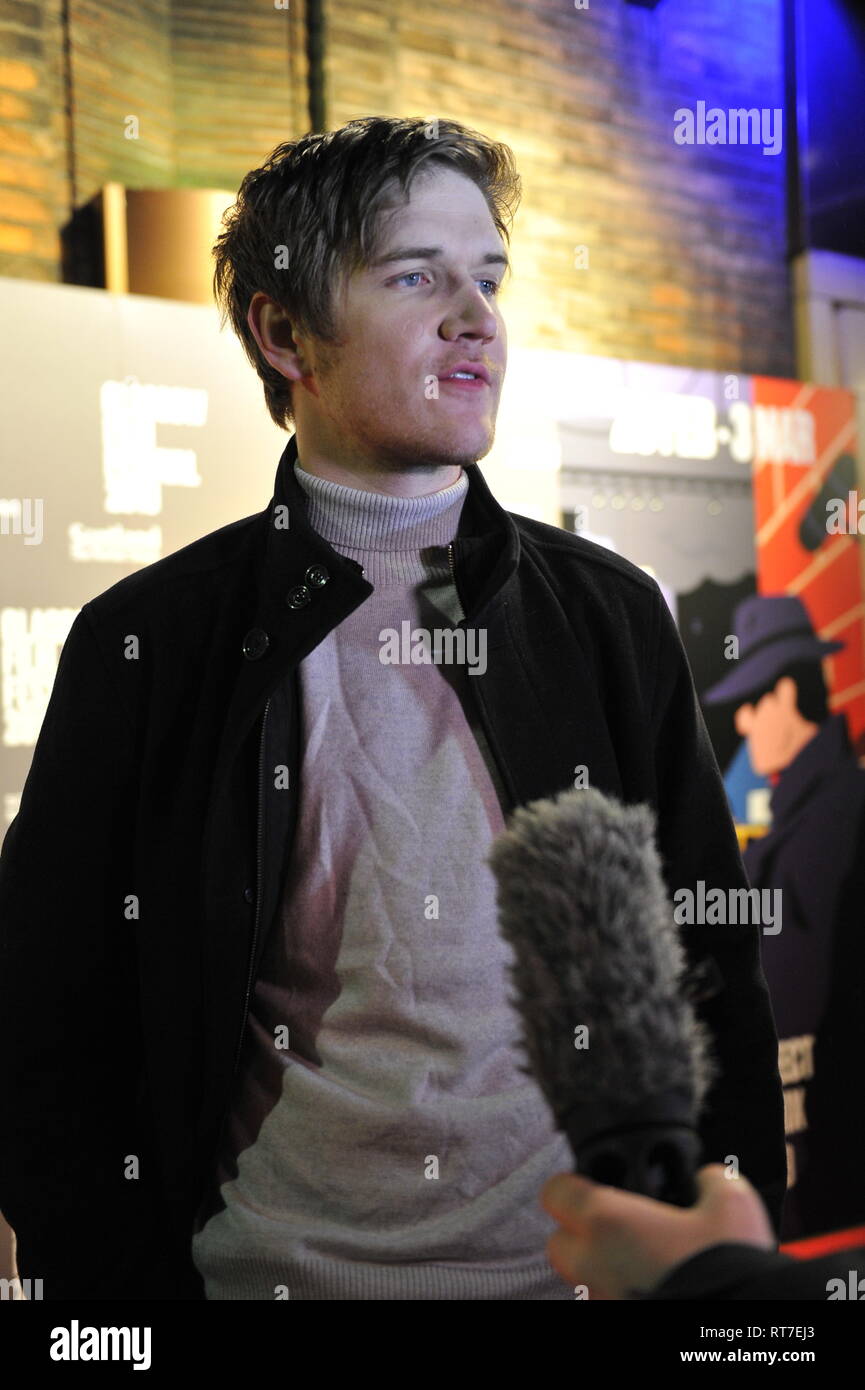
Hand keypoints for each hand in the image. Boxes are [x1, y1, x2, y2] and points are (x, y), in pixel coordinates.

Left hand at [540, 1163, 775, 1299]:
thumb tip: (706, 1179)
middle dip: (580, 1231)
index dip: (572, 1184)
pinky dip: (623, 1291)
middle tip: (618, 1222)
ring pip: (584, 1279)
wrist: (744, 1319)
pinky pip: (609, 1300)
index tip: (593, 1182)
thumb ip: (709, 1179)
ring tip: (644, 1258)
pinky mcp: (620, 1322)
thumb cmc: (727, 1265)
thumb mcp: (732, 1201)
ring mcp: (605, 1301)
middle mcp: (595, 1265)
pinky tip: (656, 1285)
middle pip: (560, 1242)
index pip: (556, 1192)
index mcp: (607, 1221)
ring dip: (603, 1266)